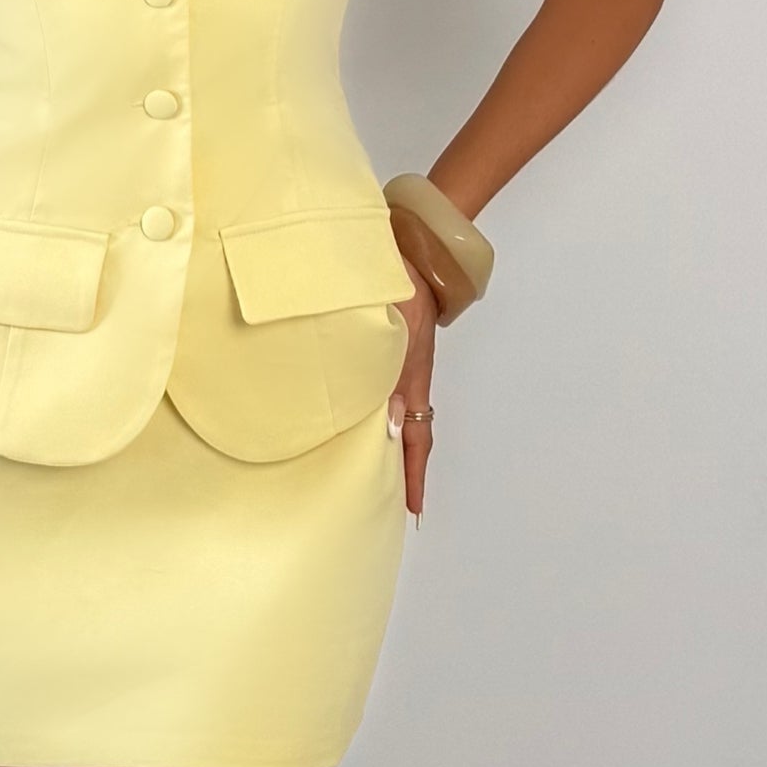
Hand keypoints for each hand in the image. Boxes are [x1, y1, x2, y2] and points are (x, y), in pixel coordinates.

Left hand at [387, 261, 439, 521]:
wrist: (410, 256)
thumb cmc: (400, 289)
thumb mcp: (395, 332)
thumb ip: (389, 376)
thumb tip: (388, 423)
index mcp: (413, 381)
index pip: (416, 439)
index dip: (414, 475)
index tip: (415, 510)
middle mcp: (407, 381)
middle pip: (405, 435)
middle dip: (397, 469)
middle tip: (384, 502)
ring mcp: (398, 369)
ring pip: (392, 417)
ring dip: (382, 444)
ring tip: (366, 473)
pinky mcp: (388, 355)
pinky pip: (381, 395)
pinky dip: (371, 415)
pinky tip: (350, 421)